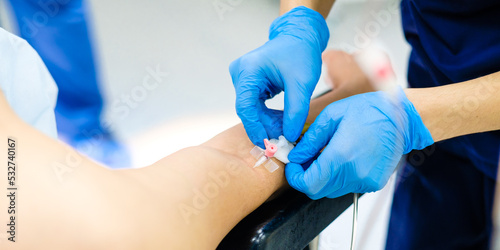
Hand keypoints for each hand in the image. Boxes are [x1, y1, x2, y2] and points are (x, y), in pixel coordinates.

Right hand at [229, 6, 328, 147]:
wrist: (300, 36)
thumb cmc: (301, 52)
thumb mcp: (302, 83)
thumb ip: (295, 110)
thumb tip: (289, 135)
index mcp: (248, 70)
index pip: (245, 106)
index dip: (254, 128)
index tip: (267, 144)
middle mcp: (240, 74)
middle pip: (247, 110)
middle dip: (264, 127)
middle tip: (283, 139)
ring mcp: (243, 79)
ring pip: (251, 110)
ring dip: (267, 122)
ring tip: (286, 129)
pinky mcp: (250, 83)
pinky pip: (255, 106)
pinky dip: (268, 115)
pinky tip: (282, 120)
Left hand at [285, 88, 433, 198]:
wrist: (403, 118)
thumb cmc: (369, 111)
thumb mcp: (331, 116)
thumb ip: (310, 140)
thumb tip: (296, 156)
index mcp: (341, 156)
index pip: (308, 184)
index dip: (295, 177)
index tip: (293, 165)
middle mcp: (354, 174)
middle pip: (317, 190)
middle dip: (306, 176)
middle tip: (306, 158)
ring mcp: (366, 181)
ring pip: (331, 190)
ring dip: (323, 176)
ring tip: (326, 154)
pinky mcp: (374, 183)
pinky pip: (347, 186)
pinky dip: (340, 176)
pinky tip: (344, 157)